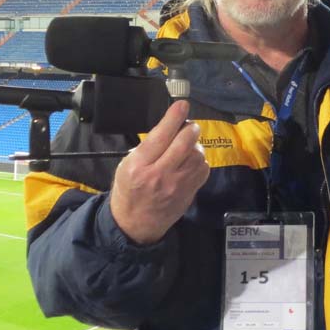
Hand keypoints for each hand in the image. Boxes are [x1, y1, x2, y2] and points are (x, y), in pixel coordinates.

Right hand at [110, 101, 209, 244]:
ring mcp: (177, 185)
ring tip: (187, 146)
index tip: (182, 104)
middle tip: (188, 126)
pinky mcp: (189, 193)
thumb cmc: (128, 190)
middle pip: (184, 142)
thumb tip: (169, 128)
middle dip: (190, 128)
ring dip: (195, 144)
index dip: (174, 117)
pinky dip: (200, 160)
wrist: (135, 224)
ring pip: (197, 154)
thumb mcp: (126, 166)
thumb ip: (146, 148)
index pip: (160, 135)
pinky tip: (191, 161)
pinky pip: (203, 168)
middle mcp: (159, 174)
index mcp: (139, 166)